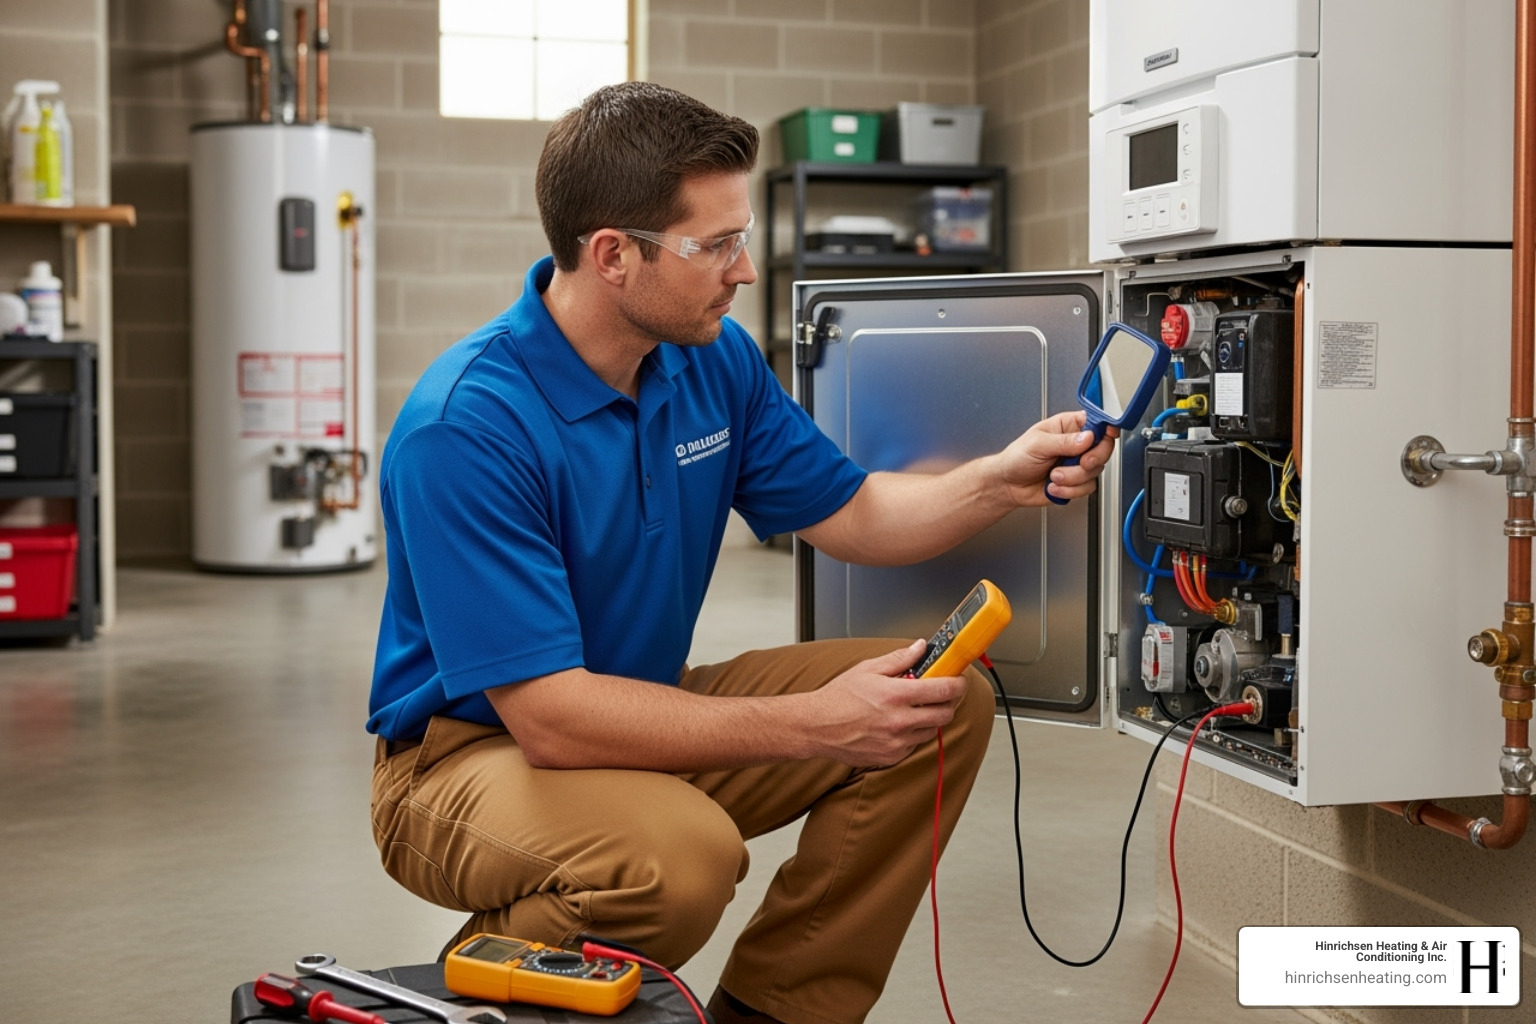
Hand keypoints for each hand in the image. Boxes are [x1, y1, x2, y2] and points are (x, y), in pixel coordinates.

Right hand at [807, 639, 967, 766]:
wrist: (817, 726)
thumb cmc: (838, 698)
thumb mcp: (868, 669)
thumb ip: (899, 659)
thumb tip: (920, 648)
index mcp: (896, 695)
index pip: (943, 690)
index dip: (958, 683)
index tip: (959, 679)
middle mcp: (899, 721)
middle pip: (945, 714)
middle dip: (948, 702)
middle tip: (940, 693)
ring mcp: (897, 742)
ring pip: (932, 731)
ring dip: (931, 718)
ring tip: (914, 708)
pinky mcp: (891, 756)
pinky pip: (915, 744)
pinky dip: (914, 733)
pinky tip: (899, 723)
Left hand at [997, 411, 1117, 506]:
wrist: (1008, 485)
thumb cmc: (1017, 458)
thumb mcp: (1038, 444)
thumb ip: (1064, 441)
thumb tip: (1087, 437)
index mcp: (1068, 426)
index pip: (1097, 422)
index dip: (1107, 428)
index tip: (1108, 435)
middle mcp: (1077, 444)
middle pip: (1104, 448)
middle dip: (1092, 459)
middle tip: (1079, 462)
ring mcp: (1077, 464)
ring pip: (1095, 471)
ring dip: (1073, 478)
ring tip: (1053, 476)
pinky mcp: (1076, 482)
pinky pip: (1087, 488)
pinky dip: (1069, 490)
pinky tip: (1053, 486)